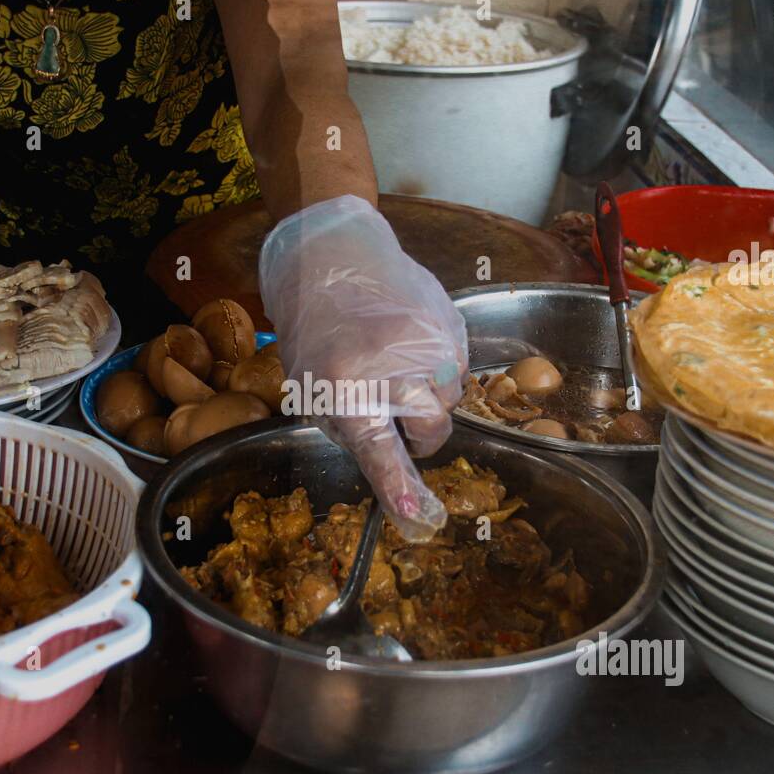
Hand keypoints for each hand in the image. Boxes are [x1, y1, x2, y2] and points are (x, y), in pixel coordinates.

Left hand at [260, 195, 467, 541]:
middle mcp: (391, 366)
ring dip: (431, 397)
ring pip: (451, 399)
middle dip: (423, 435)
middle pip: (433, 428)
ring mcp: (427, 342)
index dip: (399, 485)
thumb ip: (354, 428)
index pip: (379, 448)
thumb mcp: (314, 388)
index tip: (417, 516)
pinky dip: (439, 368)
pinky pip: (459, 367)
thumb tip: (395, 466)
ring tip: (398, 367)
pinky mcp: (450, 322)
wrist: (334, 258)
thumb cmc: (316, 331)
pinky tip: (411, 345)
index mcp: (345, 388)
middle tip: (401, 421)